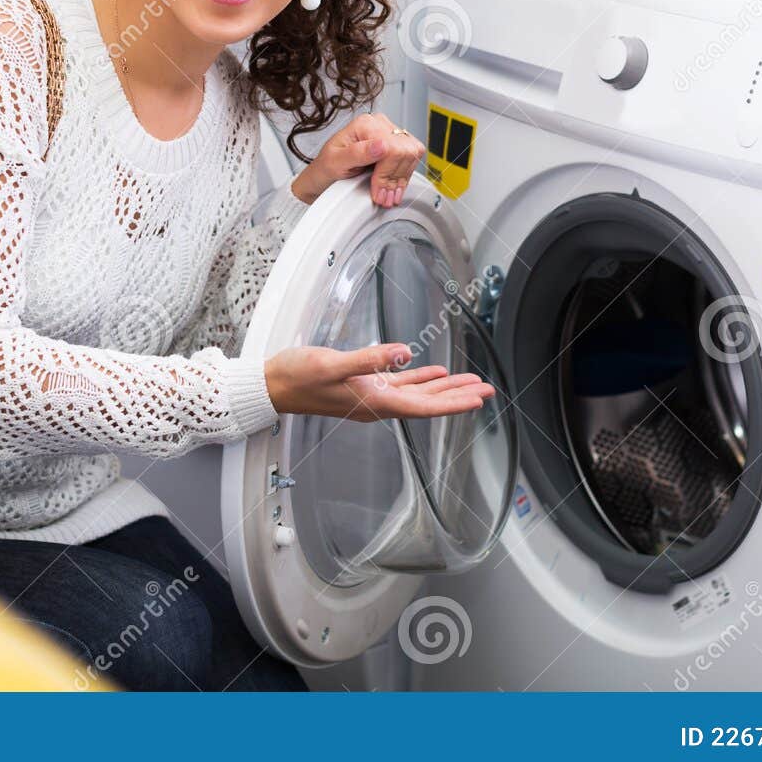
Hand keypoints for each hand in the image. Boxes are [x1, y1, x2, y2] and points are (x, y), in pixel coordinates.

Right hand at [264, 342, 494, 422]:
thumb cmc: (298, 377)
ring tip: (470, 382)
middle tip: (488, 390)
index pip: (424, 406)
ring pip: (418, 393)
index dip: (453, 402)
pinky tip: (433, 371)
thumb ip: (368, 360)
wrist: (273, 385)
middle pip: (428, 402)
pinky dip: (420, 378)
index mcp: (374, 402)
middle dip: (458, 395)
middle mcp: (378, 404)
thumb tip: (403, 354)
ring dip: (445, 387)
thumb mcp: (331, 364)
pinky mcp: (364, 385)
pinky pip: (400, 385)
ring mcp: (371, 395)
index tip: (478, 399)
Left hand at [290, 112, 427, 207]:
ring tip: (387, 196)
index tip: (377, 190)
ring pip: (412, 155)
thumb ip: (357, 153)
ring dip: (400, 180)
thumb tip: (381, 146)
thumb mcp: (335, 162)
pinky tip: (393, 189)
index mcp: (365, 124)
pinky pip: (411, 160)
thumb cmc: (326, 167)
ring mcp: (390, 134)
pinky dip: (403, 178)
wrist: (324, 176)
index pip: (392, 146)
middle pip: (406, 150)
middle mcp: (380, 124)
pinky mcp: (396, 146)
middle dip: (394, 178)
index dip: (386, 172)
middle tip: (382, 196)